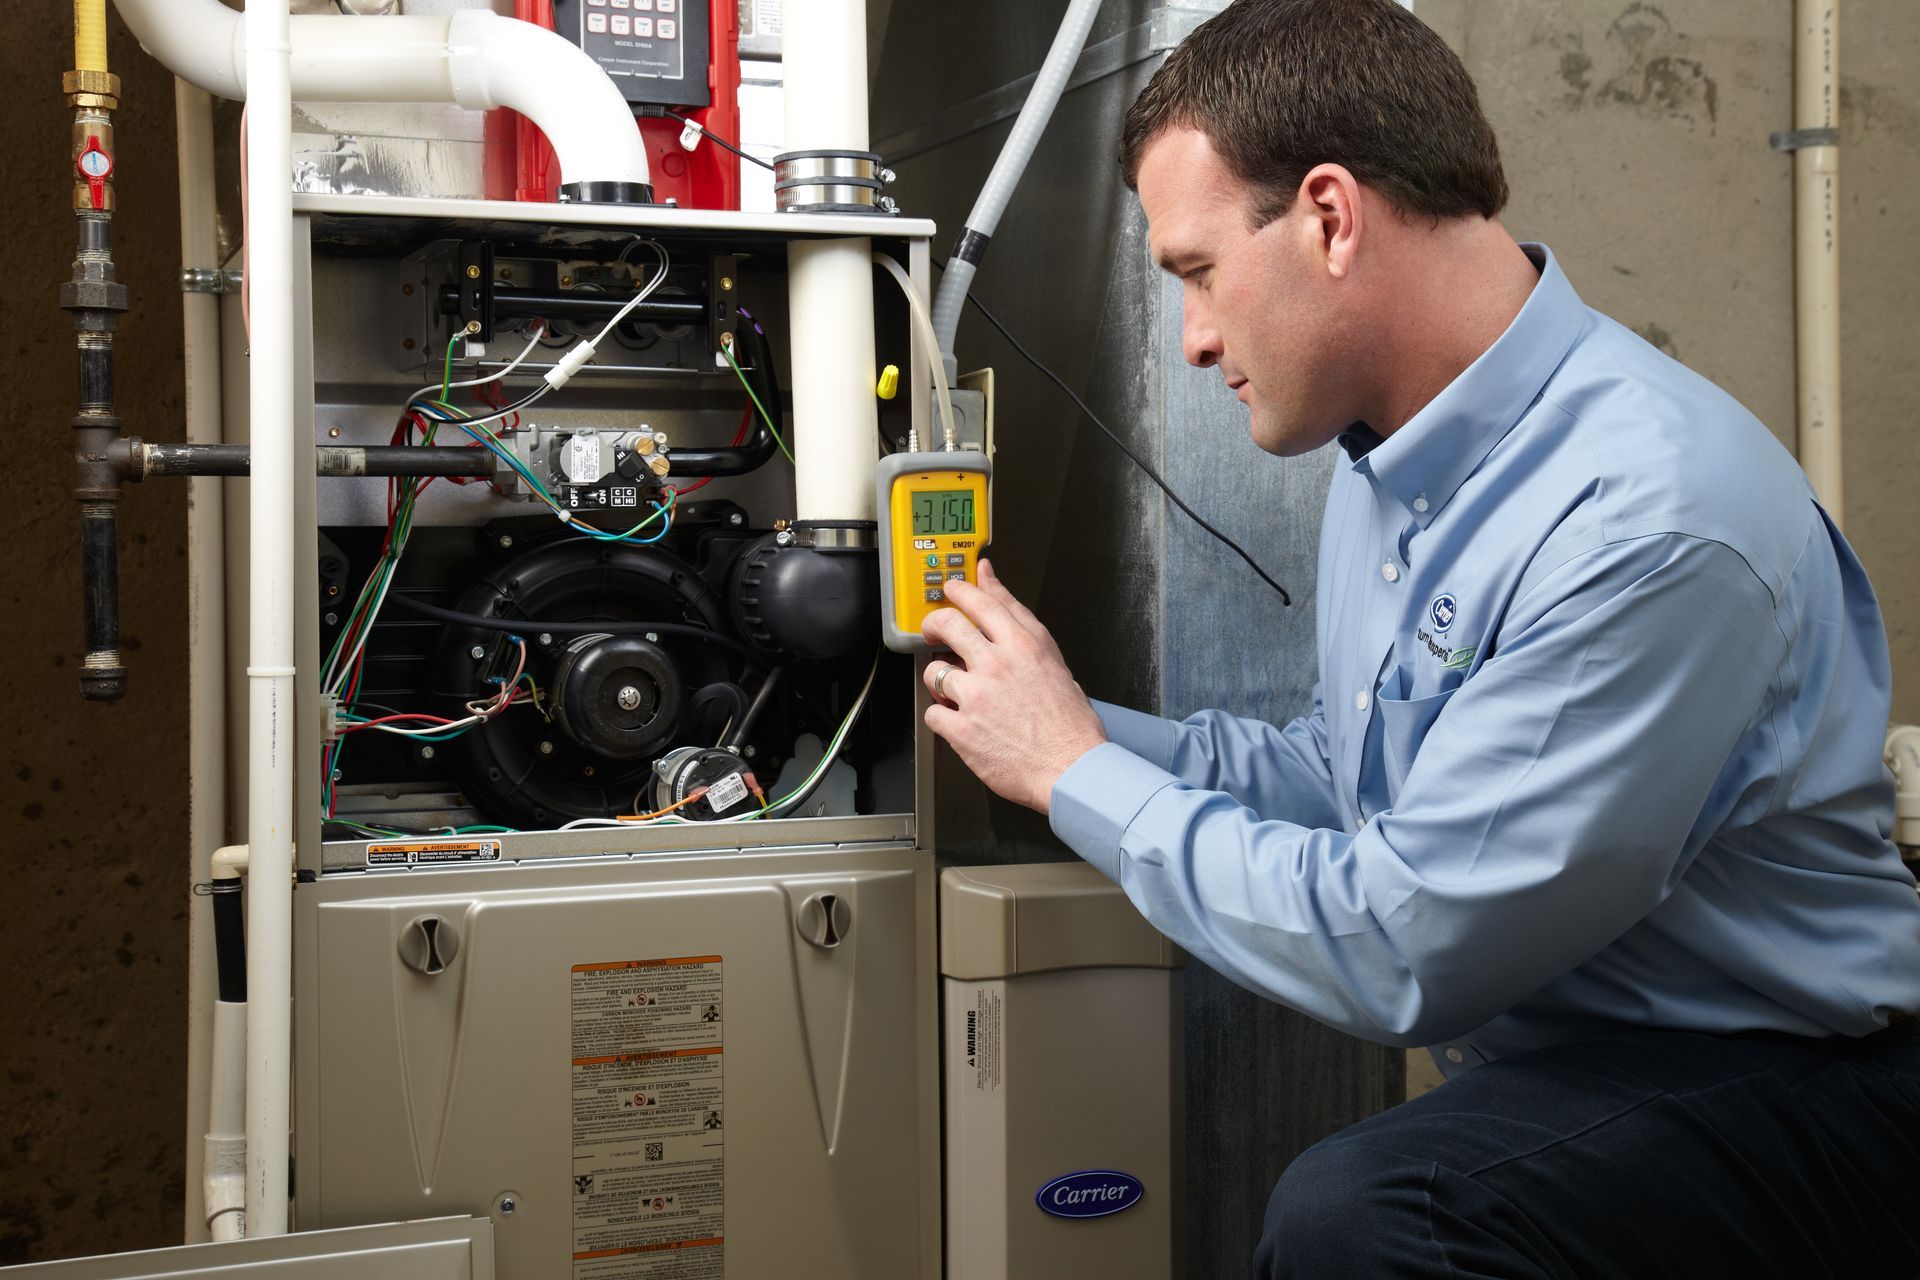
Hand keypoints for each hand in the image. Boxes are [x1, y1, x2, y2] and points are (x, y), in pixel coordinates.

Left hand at [922, 559, 1106, 813]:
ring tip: (957, 693)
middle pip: (946, 625)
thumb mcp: (1053, 660)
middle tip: (934, 633)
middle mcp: (997, 666)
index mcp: (1023, 646)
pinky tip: (960, 721)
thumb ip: (1019, 621)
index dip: (960, 590)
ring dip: (941, 681)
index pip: (981, 602)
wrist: (1072, 768)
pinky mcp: (962, 730)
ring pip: (934, 672)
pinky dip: (942, 718)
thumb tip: (994, 584)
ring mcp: (977, 697)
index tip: (953, 589)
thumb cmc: (1069, 724)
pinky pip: (932, 714)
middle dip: (934, 625)